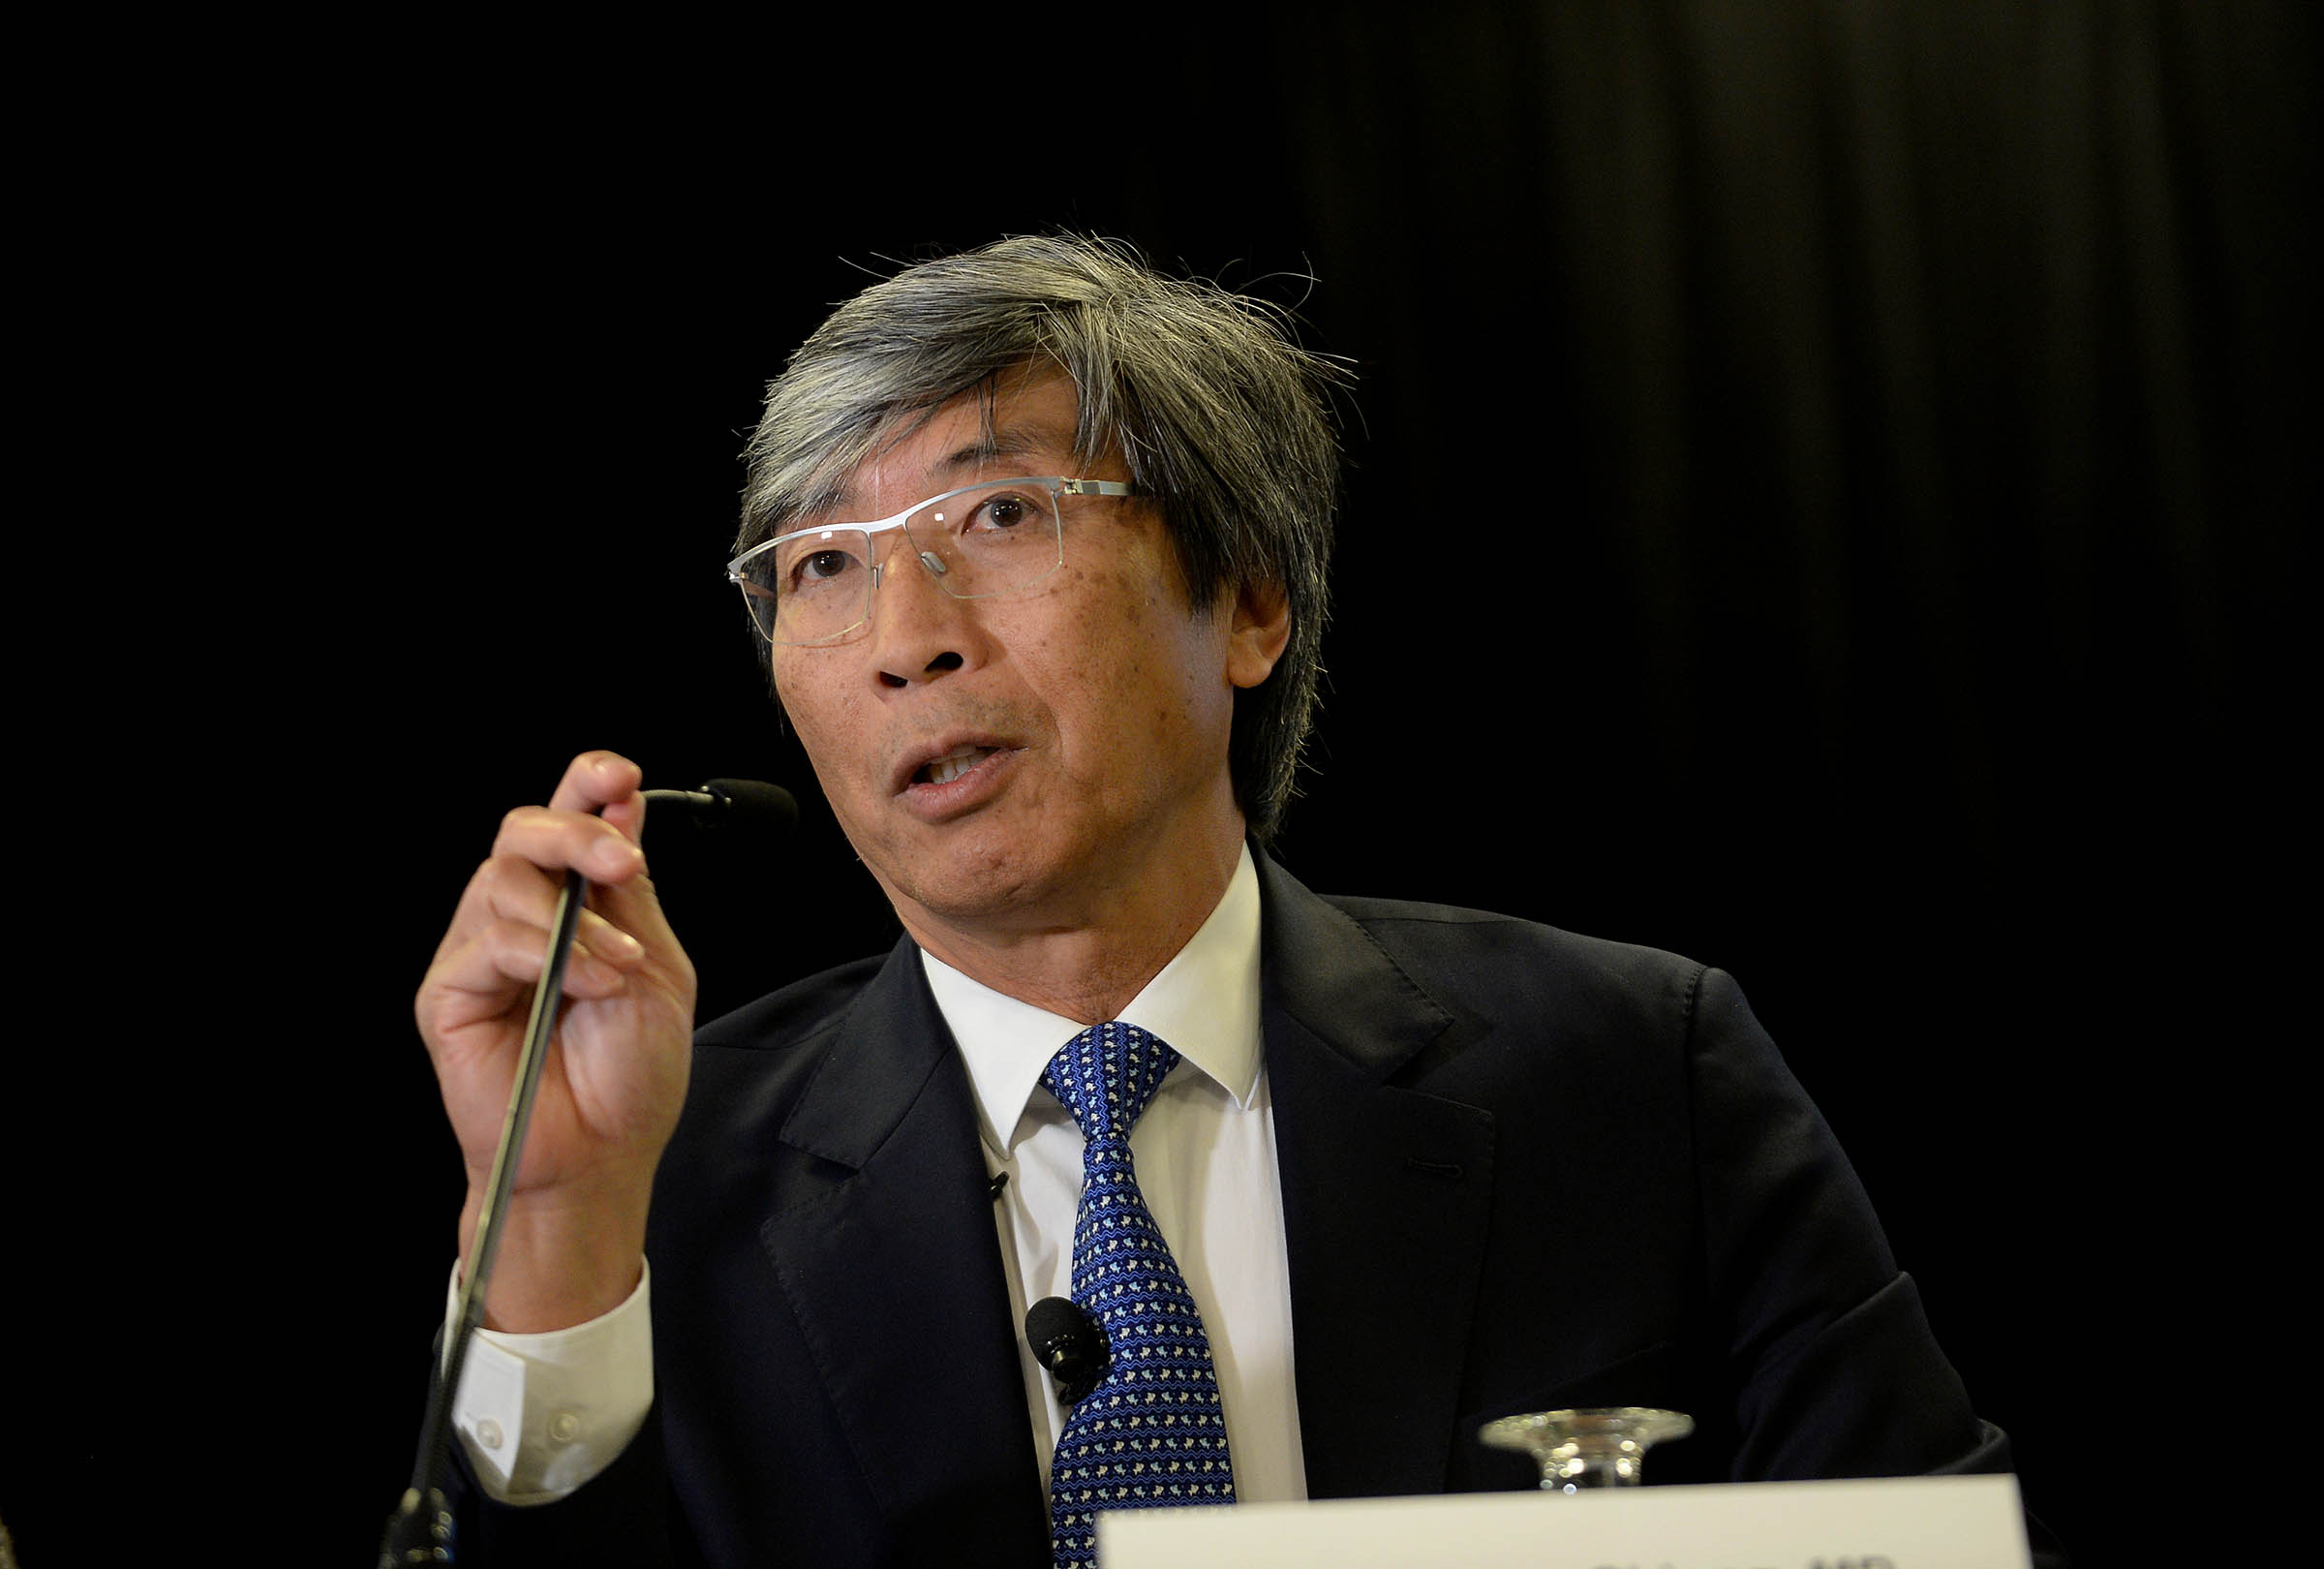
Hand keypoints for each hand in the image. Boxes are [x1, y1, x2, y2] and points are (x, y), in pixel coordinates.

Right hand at [416, 751, 697, 1329]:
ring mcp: (478, 953)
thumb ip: (631, 892)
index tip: (619, 774)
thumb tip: (624, 806)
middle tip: (622, 862)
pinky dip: (549, 955)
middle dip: (576, 832)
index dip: (585, 783)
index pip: (565, 820)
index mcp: (574, 904)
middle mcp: (519, 917)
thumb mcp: (655, 967)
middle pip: (521, 831)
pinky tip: (589, 986)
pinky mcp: (448, 993)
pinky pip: (489, 942)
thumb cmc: (628, 1077)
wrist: (600, 1158)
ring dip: (573, 916)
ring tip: (617, 968)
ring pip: (502, 880)